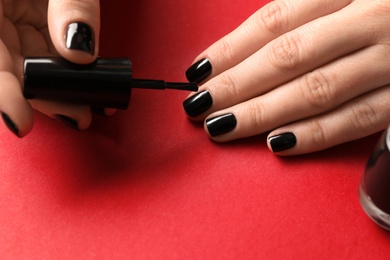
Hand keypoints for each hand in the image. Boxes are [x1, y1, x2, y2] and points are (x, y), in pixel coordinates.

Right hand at [0, 0, 101, 136]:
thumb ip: (72, 5)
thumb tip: (80, 54)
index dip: (4, 93)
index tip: (21, 120)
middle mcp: (1, 18)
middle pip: (12, 70)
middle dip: (47, 98)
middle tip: (79, 116)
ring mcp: (17, 21)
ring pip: (33, 67)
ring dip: (63, 91)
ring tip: (92, 107)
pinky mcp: (37, 24)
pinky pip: (50, 55)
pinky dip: (71, 73)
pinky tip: (88, 86)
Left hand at [183, 0, 389, 154]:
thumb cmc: (386, 7)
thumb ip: (312, 10)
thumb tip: (248, 46)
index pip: (276, 20)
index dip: (232, 48)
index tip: (199, 70)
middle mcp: (374, 18)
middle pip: (288, 56)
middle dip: (237, 85)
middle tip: (199, 105)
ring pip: (317, 90)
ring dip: (264, 113)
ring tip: (223, 127)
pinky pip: (358, 120)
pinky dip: (315, 134)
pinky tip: (277, 144)